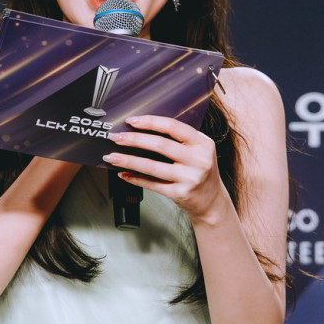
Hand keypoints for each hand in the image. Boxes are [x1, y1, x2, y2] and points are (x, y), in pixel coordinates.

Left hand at [103, 115, 228, 223]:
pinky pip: (152, 184)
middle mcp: (199, 160)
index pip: (173, 127)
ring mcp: (190, 178)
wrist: (211, 202)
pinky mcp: (180, 194)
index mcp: (202, 143)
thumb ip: (179, 140)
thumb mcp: (198, 151)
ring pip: (152, 166)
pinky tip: (124, 174)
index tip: (131, 121)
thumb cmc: (200, 172)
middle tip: (116, 137)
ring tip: (111, 157)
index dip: (150, 122)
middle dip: (133, 139)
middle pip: (160, 144)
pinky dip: (135, 178)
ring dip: (128, 160)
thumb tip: (143, 129)